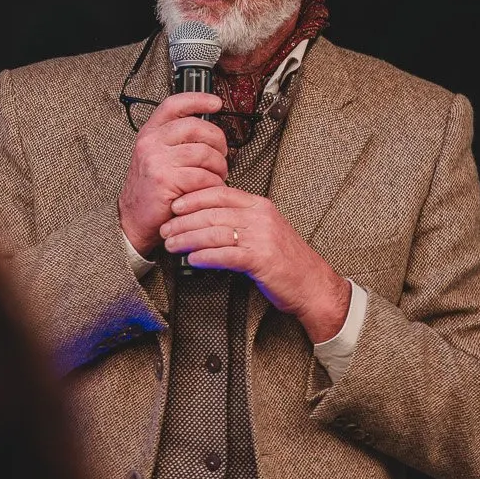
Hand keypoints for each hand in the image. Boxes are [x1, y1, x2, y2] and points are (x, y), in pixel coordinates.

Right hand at [118, 93, 228, 256]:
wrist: (134, 219)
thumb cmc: (152, 189)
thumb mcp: (157, 157)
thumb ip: (177, 141)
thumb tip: (211, 131)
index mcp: (150, 133)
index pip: (174, 105)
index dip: (198, 99)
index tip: (216, 103)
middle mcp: (151, 142)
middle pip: (198, 127)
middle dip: (218, 141)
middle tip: (222, 155)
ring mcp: (157, 160)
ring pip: (205, 153)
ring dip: (219, 167)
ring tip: (216, 176)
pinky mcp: (165, 180)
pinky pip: (203, 176)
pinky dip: (213, 184)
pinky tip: (208, 190)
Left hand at [160, 185, 349, 343]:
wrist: (313, 285)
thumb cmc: (287, 260)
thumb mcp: (266, 230)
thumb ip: (241, 221)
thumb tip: (207, 220)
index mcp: (260, 206)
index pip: (220, 193)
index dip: (194, 198)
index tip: (175, 206)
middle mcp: (260, 217)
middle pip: (213, 213)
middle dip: (184, 221)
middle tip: (166, 229)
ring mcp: (261, 238)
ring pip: (215, 233)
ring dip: (188, 239)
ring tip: (172, 245)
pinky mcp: (261, 260)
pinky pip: (225, 255)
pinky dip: (205, 256)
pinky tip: (192, 259)